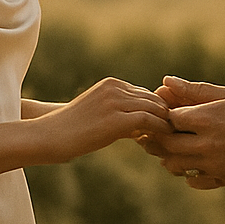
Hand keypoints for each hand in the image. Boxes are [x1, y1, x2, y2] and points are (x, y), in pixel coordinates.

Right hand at [36, 78, 171, 163]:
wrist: (48, 136)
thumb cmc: (71, 130)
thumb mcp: (98, 114)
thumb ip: (121, 116)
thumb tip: (143, 129)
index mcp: (111, 83)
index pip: (145, 93)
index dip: (157, 110)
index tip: (165, 125)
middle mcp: (115, 88)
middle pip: (153, 99)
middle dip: (165, 115)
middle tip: (175, 132)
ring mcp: (115, 102)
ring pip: (154, 108)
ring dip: (165, 123)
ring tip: (172, 138)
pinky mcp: (116, 119)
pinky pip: (149, 121)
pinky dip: (159, 130)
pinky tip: (162, 140)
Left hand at [145, 75, 224, 186]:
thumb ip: (196, 89)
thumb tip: (166, 81)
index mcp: (206, 119)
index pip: (169, 118)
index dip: (168, 115)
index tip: (175, 114)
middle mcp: (206, 144)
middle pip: (167, 143)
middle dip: (165, 137)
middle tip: (171, 132)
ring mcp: (212, 164)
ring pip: (175, 165)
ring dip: (172, 156)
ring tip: (181, 148)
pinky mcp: (221, 179)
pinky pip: (193, 181)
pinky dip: (189, 174)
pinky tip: (196, 163)